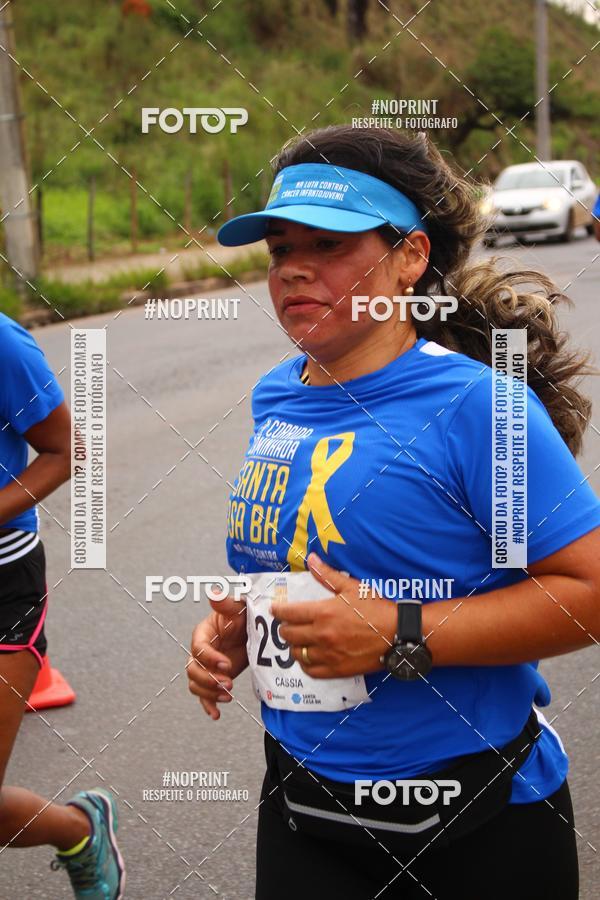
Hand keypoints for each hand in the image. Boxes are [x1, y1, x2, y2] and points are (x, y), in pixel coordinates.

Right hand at [187, 590, 247, 719]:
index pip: (199, 649)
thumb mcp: (237, 608)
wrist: (254, 628)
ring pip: (196, 684)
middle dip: (209, 680)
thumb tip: (214, 593)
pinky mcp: (214, 678)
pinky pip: (203, 695)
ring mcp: (206, 667)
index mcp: (203, 634)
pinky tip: (216, 714)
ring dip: (209, 693)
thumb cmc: (244, 615)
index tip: (227, 664)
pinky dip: (208, 705)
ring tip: (228, 695)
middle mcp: (200, 652)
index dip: (210, 659)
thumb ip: (225, 603)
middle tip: (230, 683)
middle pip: (193, 671)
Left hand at [271, 553, 396, 678]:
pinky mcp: (337, 669)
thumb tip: (311, 558)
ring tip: (299, 640)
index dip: (278, 610)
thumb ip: (327, 575)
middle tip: (287, 624)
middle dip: (284, 628)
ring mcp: (328, 655)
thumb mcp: (352, 587)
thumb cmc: (376, 608)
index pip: (289, 613)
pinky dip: (305, 663)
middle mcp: (322, 635)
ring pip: (297, 653)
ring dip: (295, 646)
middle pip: (288, 634)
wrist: (398, 634)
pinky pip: (311, 670)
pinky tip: (308, 656)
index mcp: (323, 613)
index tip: (275, 609)